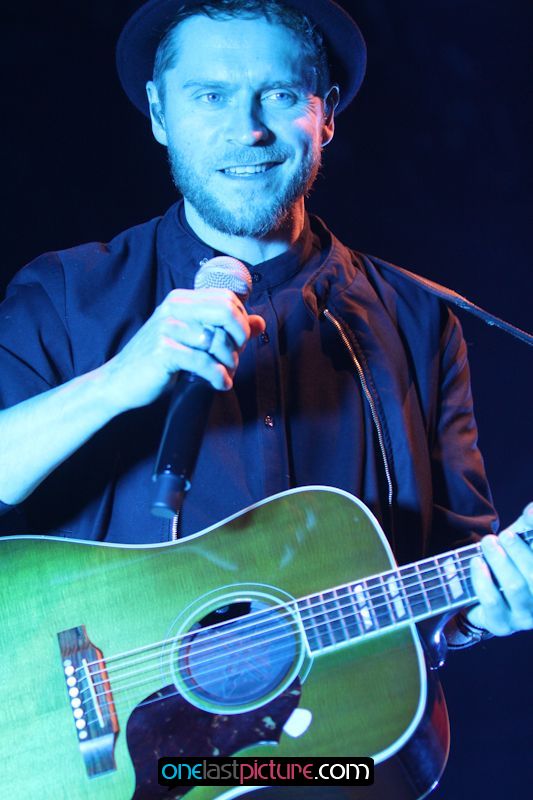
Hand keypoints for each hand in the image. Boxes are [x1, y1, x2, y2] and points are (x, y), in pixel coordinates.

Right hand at [102, 288, 265, 411]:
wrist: (119, 382)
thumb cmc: (158, 361)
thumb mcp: (192, 340)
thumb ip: (225, 329)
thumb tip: (260, 322)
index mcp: (181, 300)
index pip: (226, 298)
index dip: (241, 320)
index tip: (239, 341)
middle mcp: (174, 309)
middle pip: (225, 310)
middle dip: (240, 336)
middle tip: (236, 355)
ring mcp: (167, 328)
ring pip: (217, 339)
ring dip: (229, 362)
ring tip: (225, 374)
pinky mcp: (163, 351)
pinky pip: (204, 361)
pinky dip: (218, 376)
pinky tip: (220, 384)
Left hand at [466, 503, 532, 635]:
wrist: (483, 596)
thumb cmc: (509, 562)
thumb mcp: (521, 540)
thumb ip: (528, 524)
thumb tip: (532, 510)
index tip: (529, 516)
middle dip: (519, 550)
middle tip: (503, 535)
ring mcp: (527, 618)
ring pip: (515, 587)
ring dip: (499, 561)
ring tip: (488, 543)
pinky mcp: (503, 626)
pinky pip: (492, 601)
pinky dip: (482, 579)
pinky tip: (476, 562)